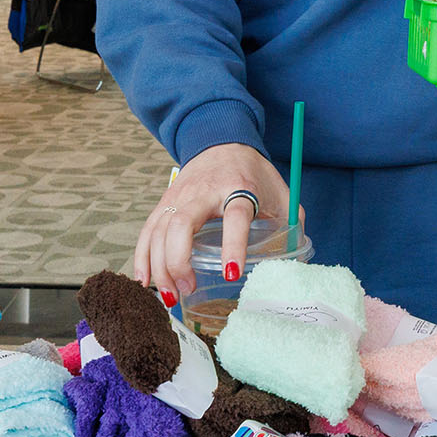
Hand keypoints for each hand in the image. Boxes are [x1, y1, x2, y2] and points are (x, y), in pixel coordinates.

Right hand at [131, 143, 289, 304]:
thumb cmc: (253, 172)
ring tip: (172, 295)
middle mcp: (204, 191)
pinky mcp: (165, 202)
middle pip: (183, 223)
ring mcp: (180, 196)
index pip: (235, 215)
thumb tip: (294, 262)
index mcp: (239, 187)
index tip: (232, 273)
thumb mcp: (280, 193)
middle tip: (189, 288)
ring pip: (160, 230)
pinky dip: (143, 257)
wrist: (222, 141)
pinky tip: (146, 280)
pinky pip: (148, 230)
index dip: (234, 244)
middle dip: (180, 260)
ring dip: (161, 266)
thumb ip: (291, 223)